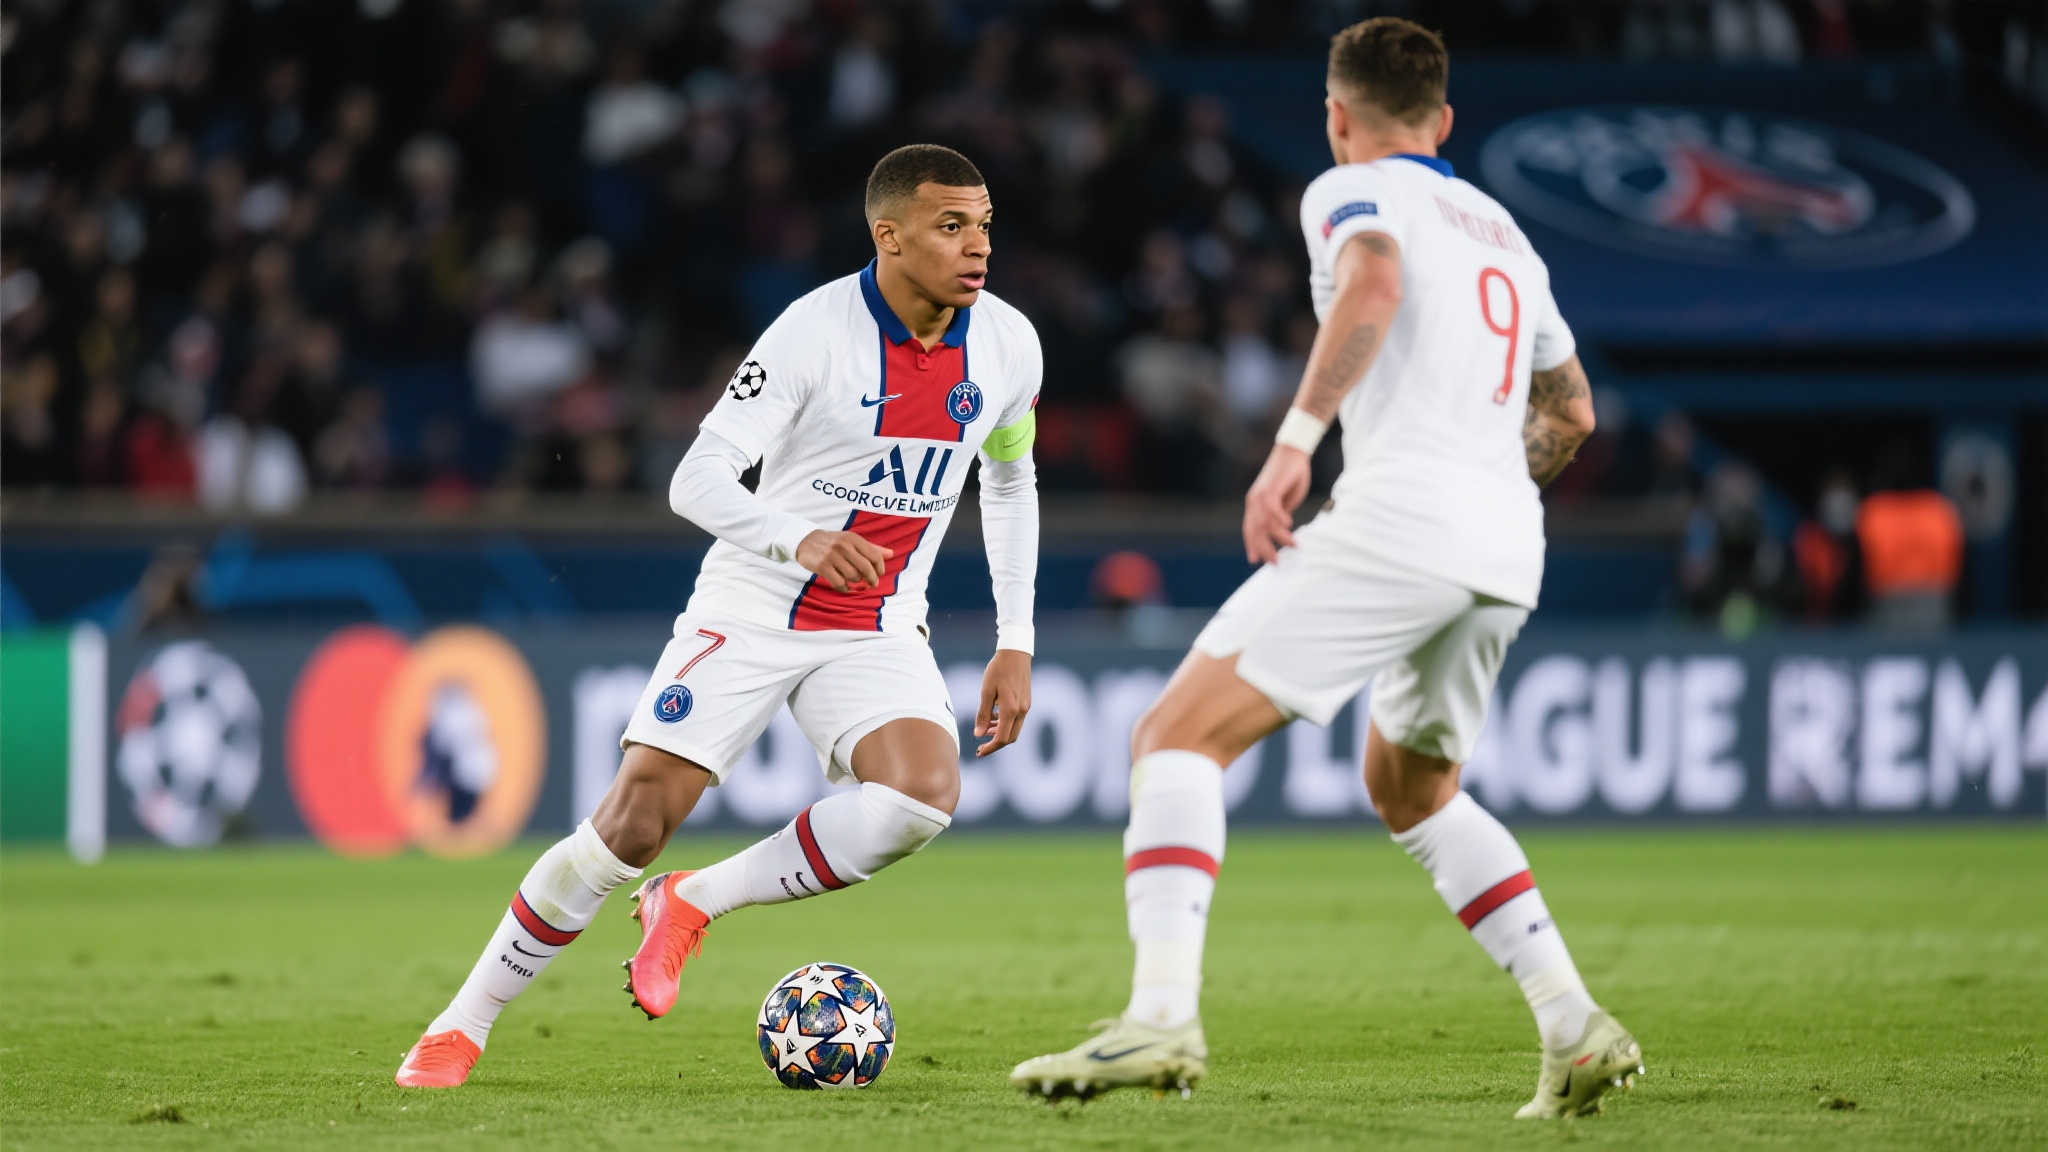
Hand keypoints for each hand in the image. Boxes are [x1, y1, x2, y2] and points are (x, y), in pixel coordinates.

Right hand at [796, 529, 893, 592]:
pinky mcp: (822, 566)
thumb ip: (872, 548)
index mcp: (853, 538)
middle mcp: (844, 545)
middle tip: (872, 584)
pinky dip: (845, 588)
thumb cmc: (834, 542)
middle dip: (872, 579)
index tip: (879, 575)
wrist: (806, 541)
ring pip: (853, 576)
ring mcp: (832, 556)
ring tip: (854, 580)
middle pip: (866, 568)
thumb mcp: (852, 541)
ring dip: (856, 582)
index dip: (880, 568)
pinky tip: (845, 586)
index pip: (875, 555)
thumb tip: (891, 554)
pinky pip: (839, 583)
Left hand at [974, 649, 1031, 756]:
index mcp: (1011, 710)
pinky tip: (994, 718)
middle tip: (980, 747)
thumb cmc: (998, 670)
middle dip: (995, 744)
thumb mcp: (986, 691)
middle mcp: (1022, 711)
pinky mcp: (1027, 701)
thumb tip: (978, 734)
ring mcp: (1026, 706)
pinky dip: (1005, 724)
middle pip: (1010, 738)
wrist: (1015, 653)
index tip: (979, 752)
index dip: (990, 748)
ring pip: (1014, 729)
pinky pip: (1017, 720)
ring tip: (984, 730)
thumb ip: (983, 714)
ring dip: (1000, 733)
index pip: (1002, 738)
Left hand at [1242, 444, 1310, 565]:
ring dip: (1278, 536)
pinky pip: (1271, 508)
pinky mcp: (1270, 488)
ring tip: (1292, 544)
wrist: (1293, 452)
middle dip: (1263, 548)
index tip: (1255, 560)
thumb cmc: (1291, 476)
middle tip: (1275, 561)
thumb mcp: (1286, 501)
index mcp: (1255, 504)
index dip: (1252, 545)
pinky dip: (1279, 519)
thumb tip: (1281, 530)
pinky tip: (1289, 524)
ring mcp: (1260, 495)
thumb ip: (1281, 515)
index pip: (1250, 529)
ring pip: (1264, 523)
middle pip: (1254, 530)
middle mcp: (1254, 501)